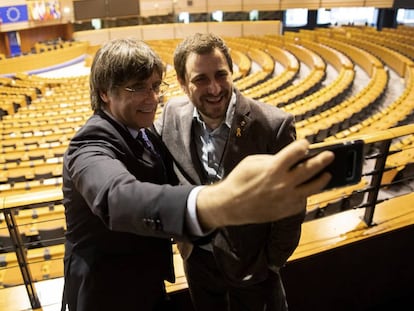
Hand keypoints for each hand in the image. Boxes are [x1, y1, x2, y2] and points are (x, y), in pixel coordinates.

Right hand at [196, 139, 333, 229]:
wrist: (230, 205)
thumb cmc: (240, 180)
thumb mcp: (253, 162)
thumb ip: (273, 159)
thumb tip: (288, 159)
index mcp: (274, 168)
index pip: (296, 152)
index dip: (303, 146)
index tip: (306, 144)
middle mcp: (283, 183)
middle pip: (310, 169)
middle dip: (322, 160)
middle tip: (330, 155)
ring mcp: (286, 198)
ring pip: (312, 188)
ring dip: (322, 179)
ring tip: (327, 174)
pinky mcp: (286, 210)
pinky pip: (301, 201)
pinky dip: (305, 194)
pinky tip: (306, 189)